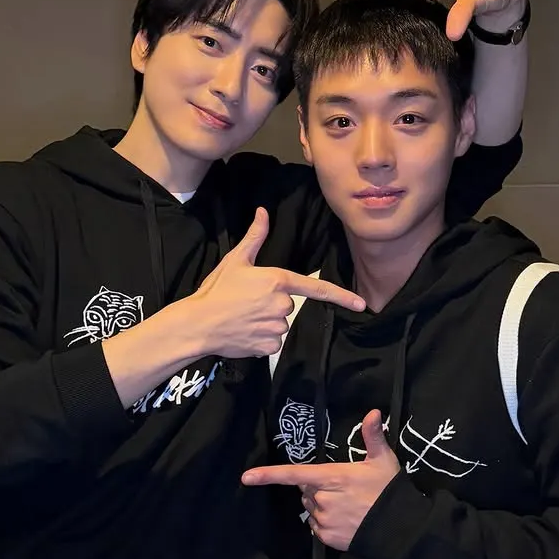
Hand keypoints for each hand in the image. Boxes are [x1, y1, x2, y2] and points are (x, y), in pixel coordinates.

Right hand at [190, 209, 363, 358]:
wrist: (197, 324)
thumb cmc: (216, 291)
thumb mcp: (235, 260)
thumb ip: (255, 237)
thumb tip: (263, 212)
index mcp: (277, 280)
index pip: (316, 288)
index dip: (342, 296)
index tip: (361, 304)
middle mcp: (281, 304)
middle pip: (287, 305)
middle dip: (271, 305)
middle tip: (246, 303)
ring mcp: (276, 328)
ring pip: (280, 325)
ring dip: (266, 323)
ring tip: (243, 318)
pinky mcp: (269, 347)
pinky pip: (273, 343)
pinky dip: (261, 340)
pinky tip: (244, 332)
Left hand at [242, 409, 399, 549]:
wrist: (399, 527)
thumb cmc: (389, 490)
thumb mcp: (383, 460)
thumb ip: (373, 436)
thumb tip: (374, 412)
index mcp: (331, 477)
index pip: (293, 474)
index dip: (269, 475)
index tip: (246, 477)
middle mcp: (322, 499)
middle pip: (306, 489)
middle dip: (318, 487)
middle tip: (344, 487)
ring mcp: (323, 519)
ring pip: (311, 508)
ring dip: (322, 504)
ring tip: (348, 504)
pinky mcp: (326, 537)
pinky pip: (316, 526)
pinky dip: (325, 522)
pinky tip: (345, 519)